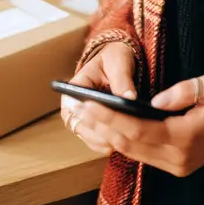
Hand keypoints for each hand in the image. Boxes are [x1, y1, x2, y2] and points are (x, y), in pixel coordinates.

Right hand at [61, 40, 137, 154]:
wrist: (119, 59)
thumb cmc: (115, 57)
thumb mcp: (118, 63)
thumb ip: (122, 80)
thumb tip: (130, 98)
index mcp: (76, 85)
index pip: (73, 106)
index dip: (84, 118)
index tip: (101, 123)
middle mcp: (76, 104)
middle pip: (79, 125)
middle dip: (95, 134)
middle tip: (112, 140)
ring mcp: (85, 116)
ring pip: (88, 135)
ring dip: (100, 142)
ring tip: (116, 146)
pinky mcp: (96, 124)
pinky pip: (96, 138)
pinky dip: (104, 144)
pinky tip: (117, 147)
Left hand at [69, 72, 203, 175]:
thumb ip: (184, 91)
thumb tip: (153, 99)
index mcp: (186, 138)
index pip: (138, 130)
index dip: (111, 117)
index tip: (90, 103)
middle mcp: (179, 158)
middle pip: (130, 144)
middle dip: (103, 126)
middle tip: (80, 107)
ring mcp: (178, 165)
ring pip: (134, 152)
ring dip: (109, 134)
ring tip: (88, 116)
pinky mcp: (178, 163)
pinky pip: (143, 153)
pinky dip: (124, 140)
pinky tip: (110, 126)